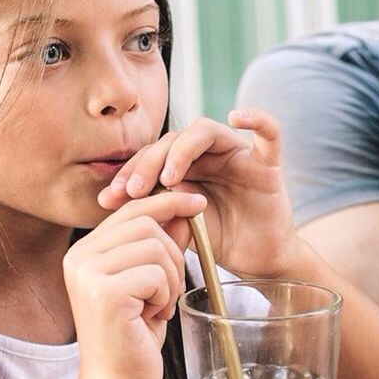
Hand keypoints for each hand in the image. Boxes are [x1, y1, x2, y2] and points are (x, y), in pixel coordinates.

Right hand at [64, 192, 204, 378]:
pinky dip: (165, 296)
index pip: (132, 210)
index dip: (168, 202)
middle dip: (172, 256)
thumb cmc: (134, 338)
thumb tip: (184, 210)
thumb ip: (163, 246)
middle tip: (167, 293)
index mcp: (85, 251)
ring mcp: (88, 273)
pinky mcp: (104, 293)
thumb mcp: (152, 284)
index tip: (198, 203)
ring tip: (157, 307)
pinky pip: (155, 273)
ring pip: (154, 247)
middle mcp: (79, 257)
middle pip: (146, 224)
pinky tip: (153, 317)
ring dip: (170, 279)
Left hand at [97, 109, 301, 278]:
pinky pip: (269, 132)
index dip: (128, 173)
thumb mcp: (179, 225)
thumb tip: (118, 200)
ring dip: (181, 150)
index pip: (152, 155)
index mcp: (186, 165)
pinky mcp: (268, 164)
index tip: (108, 199)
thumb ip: (157, 208)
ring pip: (206, 131)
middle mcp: (209, 154)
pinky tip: (237, 116)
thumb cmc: (219, 240)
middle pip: (173, 139)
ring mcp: (238, 156)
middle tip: (132, 192)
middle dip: (147, 164)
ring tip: (167, 179)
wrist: (257, 261)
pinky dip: (256, 118)